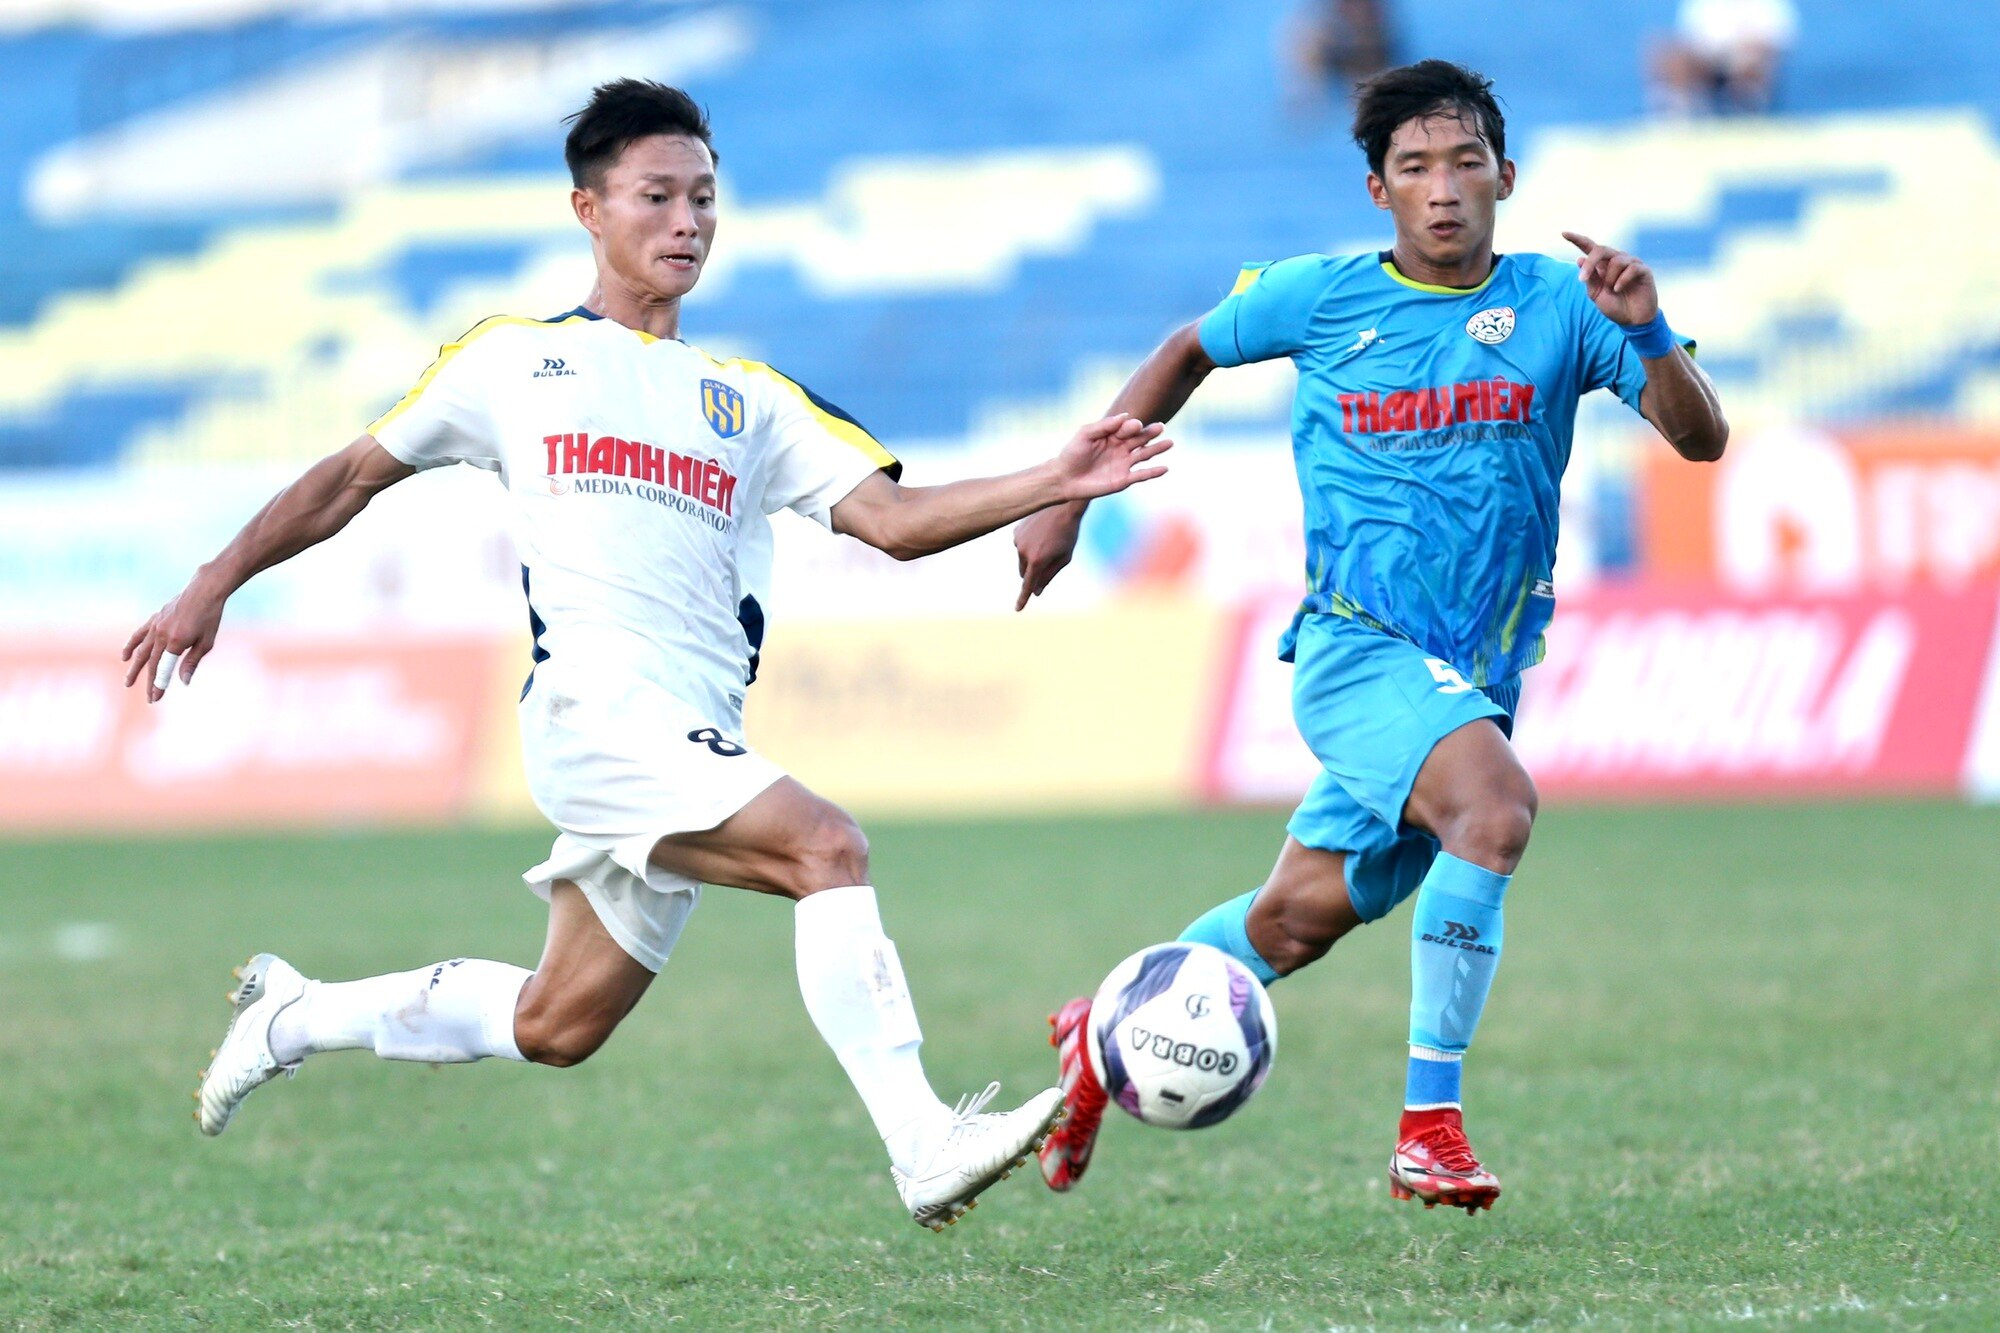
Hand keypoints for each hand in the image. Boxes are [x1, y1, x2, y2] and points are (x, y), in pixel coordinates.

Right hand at [121, 571, 227, 702]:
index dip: (158, 684)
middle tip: (148, 698)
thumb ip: (192, 662)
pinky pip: (139, 634)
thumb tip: (183, 681)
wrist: (204, 591)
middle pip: (151, 663)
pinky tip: (126, 657)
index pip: (162, 669)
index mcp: (175, 642)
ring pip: (141, 651)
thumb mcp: (206, 642)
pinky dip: (131, 645)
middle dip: (149, 681)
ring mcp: (156, 626)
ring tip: (128, 682)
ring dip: (135, 668)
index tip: (154, 698)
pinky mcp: (154, 619)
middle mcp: (161, 634)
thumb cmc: (209, 617)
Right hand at [1015, 503, 1085, 610]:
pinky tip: (1041, 532)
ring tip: (1048, 540)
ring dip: (1032, 556)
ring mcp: (1018, 540)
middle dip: (1033, 573)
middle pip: (1025, 572)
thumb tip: (1037, 590)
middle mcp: (1023, 552)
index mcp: (1037, 560)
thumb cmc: (1068, 533)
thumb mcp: (1064, 557)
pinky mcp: (1016, 531)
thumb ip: (1049, 575)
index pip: (1028, 585)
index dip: (1023, 598)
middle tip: (1048, 561)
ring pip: (1023, 558)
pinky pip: (1021, 544)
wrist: (1063, 504)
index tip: (1018, 609)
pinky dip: (1029, 544)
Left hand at [1051, 413, 1171, 503]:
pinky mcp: (1124, 480)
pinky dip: (1153, 472)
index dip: (1132, 427)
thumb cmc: (1072, 453)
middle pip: (1140, 439)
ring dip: (1157, 449)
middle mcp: (1121, 448)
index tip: (1134, 425)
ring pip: (1145, 455)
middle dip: (1150, 433)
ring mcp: (1124, 464)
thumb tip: (1125, 416)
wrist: (1064, 478)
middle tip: (1161, 427)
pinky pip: (1142, 475)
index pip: (1127, 428)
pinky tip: (1165, 468)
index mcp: (1112, 435)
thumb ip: (1104, 426)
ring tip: (1170, 443)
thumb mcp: (1085, 434)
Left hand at [1563, 232, 1658, 326]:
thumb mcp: (1596, 294)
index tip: (1563, 233)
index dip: (1577, 239)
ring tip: (1613, 290)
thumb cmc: (1615, 305)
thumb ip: (1589, 279)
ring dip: (1610, 278)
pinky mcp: (1643, 270)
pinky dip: (1621, 280)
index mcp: (1602, 265)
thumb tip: (1579, 259)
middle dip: (1589, 263)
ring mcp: (1631, 263)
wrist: (1633, 320)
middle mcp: (1616, 259)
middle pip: (1601, 249)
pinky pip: (1631, 268)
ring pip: (1616, 260)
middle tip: (1582, 279)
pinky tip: (1619, 289)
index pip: (1590, 247)